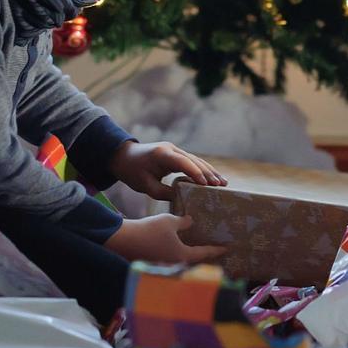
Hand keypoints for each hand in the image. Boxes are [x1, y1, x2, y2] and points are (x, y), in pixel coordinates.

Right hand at [105, 214, 225, 263]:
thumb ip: (183, 222)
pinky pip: (170, 261)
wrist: (123, 240)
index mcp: (183, 255)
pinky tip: (176, 248)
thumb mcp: (170, 222)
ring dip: (190, 257)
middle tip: (213, 251)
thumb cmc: (150, 230)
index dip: (216, 250)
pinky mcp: (154, 265)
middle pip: (194, 263)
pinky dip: (176, 255)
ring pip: (182, 263)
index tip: (226, 248)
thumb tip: (191, 221)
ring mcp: (164, 267)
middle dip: (204, 257)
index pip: (204, 253)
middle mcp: (175, 265)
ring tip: (196, 249)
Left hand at [109, 141, 226, 200]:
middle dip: (208, 173)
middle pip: (194, 160)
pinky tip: (213, 179)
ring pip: (196, 160)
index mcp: (162, 154)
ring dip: (210, 171)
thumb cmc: (132, 171)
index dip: (195, 172)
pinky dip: (203, 170)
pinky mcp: (177, 155)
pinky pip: (193, 162)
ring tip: (223, 183)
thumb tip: (181, 199)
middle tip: (221, 185)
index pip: (182, 162)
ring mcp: (175, 150)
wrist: (123, 156)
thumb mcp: (144, 185)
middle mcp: (171, 149)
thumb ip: (163, 192)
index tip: (206, 184)